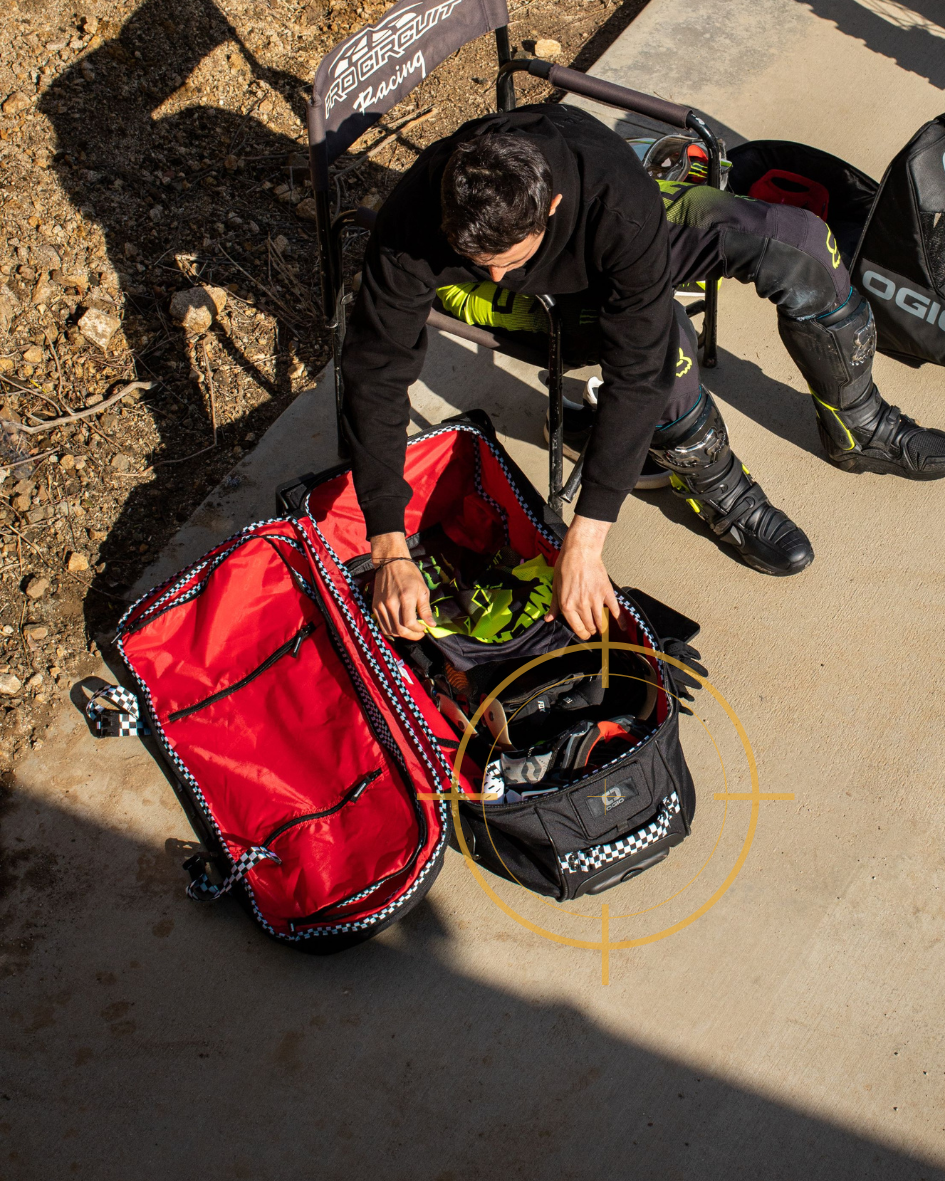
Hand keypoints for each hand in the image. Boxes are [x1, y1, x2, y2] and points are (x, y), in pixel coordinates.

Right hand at [370, 533, 434, 640]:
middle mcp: (391, 603)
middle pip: (399, 630)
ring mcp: (381, 606)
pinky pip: (382, 625)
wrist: (390, 563)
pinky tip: (399, 626)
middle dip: (412, 635)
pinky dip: (391, 630)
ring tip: (410, 630)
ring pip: (390, 630)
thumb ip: (425, 610)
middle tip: (419, 633)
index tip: (424, 628)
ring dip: (401, 634)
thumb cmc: (410, 575)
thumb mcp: (422, 590)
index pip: (410, 624)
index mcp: (405, 598)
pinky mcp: (375, 606)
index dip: (418, 630)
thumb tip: (431, 625)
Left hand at [545, 515, 621, 639]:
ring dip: (602, 628)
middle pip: (589, 626)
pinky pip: (615, 610)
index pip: (577, 627)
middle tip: (592, 631)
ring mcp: (595, 599)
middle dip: (591, 631)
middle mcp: (581, 605)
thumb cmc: (565, 566)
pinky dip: (620, 621)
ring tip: (601, 629)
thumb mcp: (555, 587)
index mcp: (567, 606)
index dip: (582, 633)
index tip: (585, 634)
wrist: (580, 552)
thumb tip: (548, 619)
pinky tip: (623, 628)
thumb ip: (554, 606)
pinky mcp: (606, 592)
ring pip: (601, 621)